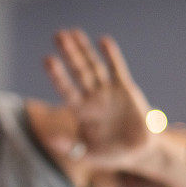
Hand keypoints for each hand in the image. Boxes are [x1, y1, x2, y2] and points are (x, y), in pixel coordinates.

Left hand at [44, 29, 151, 169]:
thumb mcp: (88, 154)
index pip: (67, 90)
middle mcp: (92, 97)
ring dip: (85, 49)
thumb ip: (70, 147)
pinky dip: (112, 56)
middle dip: (69, 53)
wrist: (138, 152)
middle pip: (79, 71)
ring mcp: (108, 91)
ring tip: (74, 32)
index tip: (47, 60)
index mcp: (81, 111)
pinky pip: (117, 69)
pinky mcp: (125, 88)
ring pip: (94, 66)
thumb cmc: (110, 154)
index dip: (58, 75)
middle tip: (58, 35)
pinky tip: (104, 41)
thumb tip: (48, 139)